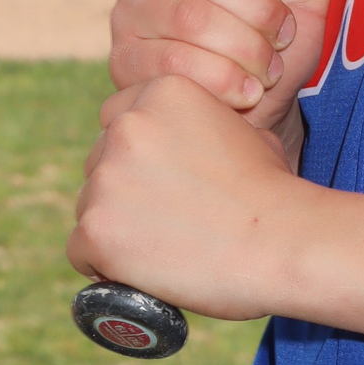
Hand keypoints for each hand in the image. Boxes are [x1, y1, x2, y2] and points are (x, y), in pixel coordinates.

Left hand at [69, 75, 304, 318]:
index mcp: (163, 92)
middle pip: (99, 161)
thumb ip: (202, 129)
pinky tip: (141, 272)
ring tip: (163, 249)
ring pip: (88, 206)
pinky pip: (81, 250)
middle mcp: (126, 126)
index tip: (158, 180)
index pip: (119, 117)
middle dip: (122, 189)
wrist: (282, 242)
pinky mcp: (94, 229)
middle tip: (162, 219)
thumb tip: (185, 150)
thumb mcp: (246, 132)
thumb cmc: (274, 193)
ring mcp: (106, 178)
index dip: (137, 153)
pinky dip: (105, 265)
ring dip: (115, 227)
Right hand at [109, 0, 333, 138]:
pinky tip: (248, 91)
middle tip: (284, 34)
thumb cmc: (276, 25)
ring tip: (271, 66)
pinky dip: (224, 80)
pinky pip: (174, 65)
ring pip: (189, 21)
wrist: (260, 96)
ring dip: (246, 48)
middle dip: (256, 9)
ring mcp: (127, 14)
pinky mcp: (124, 62)